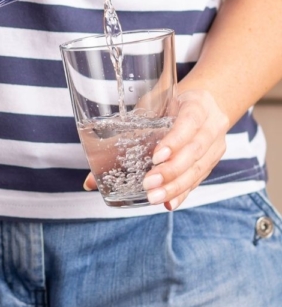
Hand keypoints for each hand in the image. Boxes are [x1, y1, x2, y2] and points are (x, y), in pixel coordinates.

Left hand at [83, 90, 228, 209]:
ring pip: (199, 169)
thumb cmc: (171, 103)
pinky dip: (182, 193)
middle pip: (195, 151)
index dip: (174, 140)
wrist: (207, 103)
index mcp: (198, 105)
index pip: (189, 122)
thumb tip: (91, 178)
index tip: (156, 156)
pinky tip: (169, 204)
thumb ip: (125, 133)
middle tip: (148, 184)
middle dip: (171, 170)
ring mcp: (215, 146)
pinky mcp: (212, 162)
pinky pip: (199, 180)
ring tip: (154, 197)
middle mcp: (211, 126)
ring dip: (175, 186)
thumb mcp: (152, 105)